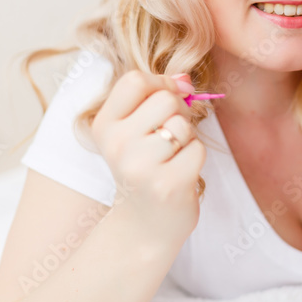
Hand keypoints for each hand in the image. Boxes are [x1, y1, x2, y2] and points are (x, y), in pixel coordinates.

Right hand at [91, 70, 206, 242]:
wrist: (144, 224)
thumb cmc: (145, 168)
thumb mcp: (136, 130)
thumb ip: (155, 97)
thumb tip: (185, 77)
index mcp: (104, 125)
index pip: (134, 80)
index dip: (161, 83)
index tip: (170, 98)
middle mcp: (116, 145)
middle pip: (166, 99)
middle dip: (180, 112)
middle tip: (171, 136)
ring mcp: (140, 167)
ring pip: (183, 125)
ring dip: (187, 138)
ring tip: (172, 157)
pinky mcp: (167, 185)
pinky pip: (197, 149)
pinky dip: (195, 158)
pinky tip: (179, 173)